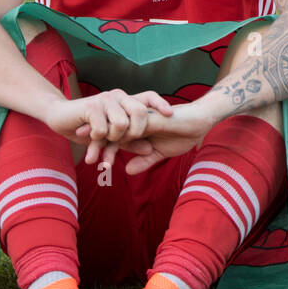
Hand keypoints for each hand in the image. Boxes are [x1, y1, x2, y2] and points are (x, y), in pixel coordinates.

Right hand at [40, 90, 173, 162]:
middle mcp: (119, 96)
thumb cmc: (88, 128)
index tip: (170, 115)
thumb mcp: (113, 138)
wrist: (60, 118)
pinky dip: (98, 138)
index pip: (149, 96)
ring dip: (112, 139)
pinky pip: (104, 129)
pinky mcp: (91, 106)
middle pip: (140, 112)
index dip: (160, 104)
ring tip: (101, 140)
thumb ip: (132, 142)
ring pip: (122, 124)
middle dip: (135, 133)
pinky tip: (90, 136)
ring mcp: (105, 99)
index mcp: (126, 101)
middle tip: (123, 142)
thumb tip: (151, 149)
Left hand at [79, 97, 219, 175]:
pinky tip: (110, 144)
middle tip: (85, 158)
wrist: (202, 122)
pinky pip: (131, 126)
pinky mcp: (149, 117)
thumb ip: (144, 160)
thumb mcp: (161, 153)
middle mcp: (137, 121)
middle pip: (112, 131)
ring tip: (92, 157)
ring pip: (117, 129)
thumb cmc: (184, 134)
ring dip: (104, 142)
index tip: (89, 158)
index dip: (104, 146)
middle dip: (97, 143)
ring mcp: (142, 118)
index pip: (117, 137)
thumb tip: (128, 171)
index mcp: (138, 128)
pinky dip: (119, 135)